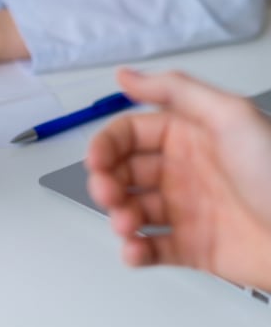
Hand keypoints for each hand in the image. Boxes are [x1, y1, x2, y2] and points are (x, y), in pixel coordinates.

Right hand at [86, 68, 270, 290]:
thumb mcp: (230, 116)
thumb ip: (175, 90)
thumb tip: (126, 75)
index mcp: (189, 135)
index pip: (130, 133)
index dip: (107, 145)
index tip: (96, 159)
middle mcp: (184, 170)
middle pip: (124, 172)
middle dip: (107, 182)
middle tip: (108, 193)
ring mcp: (187, 209)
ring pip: (132, 209)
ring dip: (119, 216)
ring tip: (127, 225)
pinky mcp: (193, 247)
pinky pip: (152, 248)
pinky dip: (135, 251)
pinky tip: (135, 249)